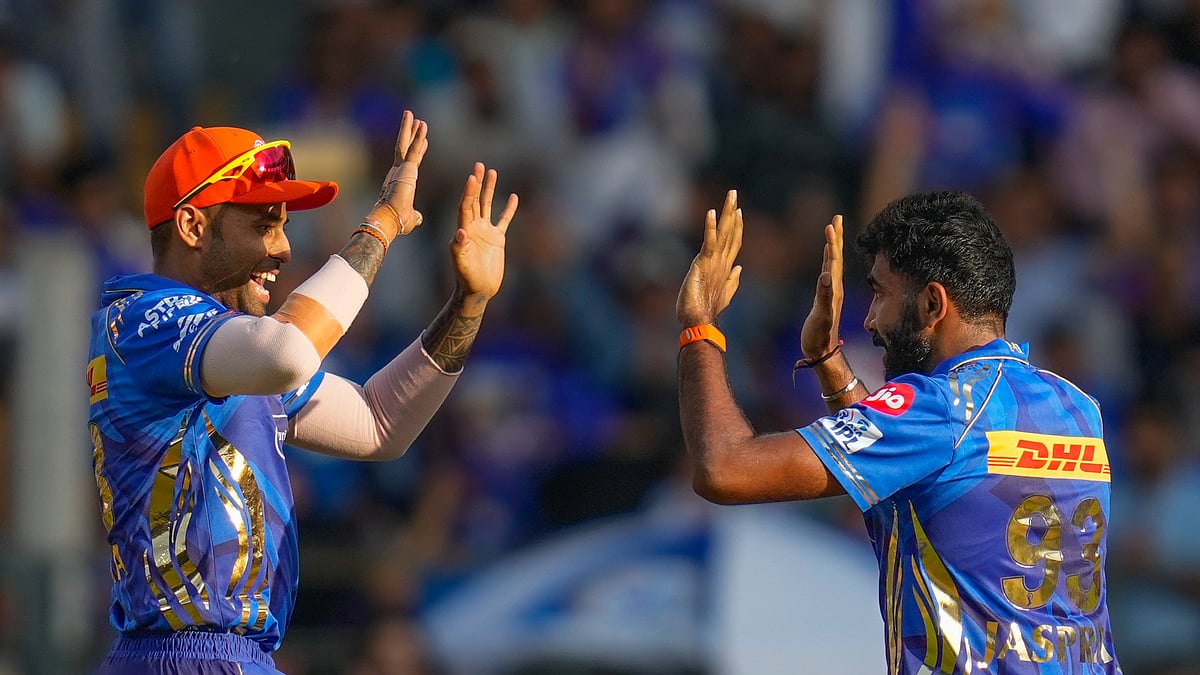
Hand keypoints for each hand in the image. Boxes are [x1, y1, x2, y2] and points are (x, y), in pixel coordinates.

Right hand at [364, 110, 428, 239]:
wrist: (389, 220)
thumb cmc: (397, 223)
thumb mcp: (410, 218)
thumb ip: (415, 216)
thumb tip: (418, 218)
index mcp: (400, 181)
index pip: (410, 161)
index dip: (416, 150)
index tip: (422, 140)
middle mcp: (398, 172)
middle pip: (405, 147)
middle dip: (409, 133)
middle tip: (414, 119)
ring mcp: (401, 169)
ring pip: (405, 143)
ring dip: (409, 128)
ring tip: (411, 114)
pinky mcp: (406, 168)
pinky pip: (413, 148)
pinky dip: (418, 136)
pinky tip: (421, 124)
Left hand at [451, 162, 517, 305]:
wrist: (478, 290)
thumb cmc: (467, 279)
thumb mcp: (462, 264)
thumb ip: (459, 248)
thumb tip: (460, 232)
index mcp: (464, 230)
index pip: (465, 207)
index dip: (468, 192)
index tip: (471, 177)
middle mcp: (473, 227)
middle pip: (475, 200)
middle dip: (477, 183)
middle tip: (479, 165)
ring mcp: (485, 232)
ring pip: (488, 205)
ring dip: (489, 189)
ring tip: (492, 172)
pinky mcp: (497, 239)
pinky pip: (504, 220)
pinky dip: (509, 209)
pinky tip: (513, 197)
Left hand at [677, 189, 742, 325]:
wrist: (700, 321)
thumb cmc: (708, 310)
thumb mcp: (724, 293)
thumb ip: (733, 280)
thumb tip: (739, 268)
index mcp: (725, 267)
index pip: (733, 242)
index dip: (737, 226)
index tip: (739, 211)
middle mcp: (723, 261)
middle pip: (731, 232)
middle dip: (733, 212)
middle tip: (733, 193)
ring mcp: (715, 261)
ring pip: (724, 233)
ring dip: (727, 213)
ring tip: (731, 196)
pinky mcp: (704, 263)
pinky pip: (709, 242)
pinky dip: (711, 227)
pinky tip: (712, 213)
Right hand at [799, 215, 844, 359]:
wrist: (823, 352)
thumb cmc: (820, 336)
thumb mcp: (821, 316)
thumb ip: (824, 296)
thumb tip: (826, 275)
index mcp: (834, 288)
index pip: (834, 260)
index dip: (833, 242)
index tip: (832, 223)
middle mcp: (834, 287)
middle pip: (835, 257)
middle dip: (836, 237)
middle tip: (836, 218)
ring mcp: (831, 291)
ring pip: (832, 263)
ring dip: (832, 246)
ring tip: (832, 231)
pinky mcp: (825, 297)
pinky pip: (828, 272)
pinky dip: (827, 260)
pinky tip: (827, 257)